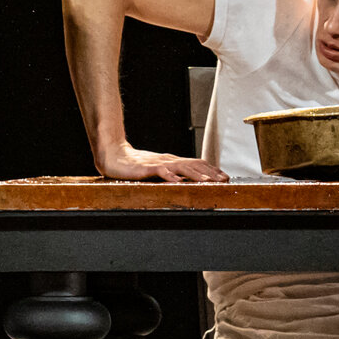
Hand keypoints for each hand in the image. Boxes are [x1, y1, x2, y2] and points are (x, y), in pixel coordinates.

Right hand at [99, 142, 226, 181]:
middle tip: (224, 180)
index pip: (197, 163)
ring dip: (196, 174)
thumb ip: (172, 173)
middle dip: (210, 172)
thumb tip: (187, 181)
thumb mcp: (158, 169)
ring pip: (181, 167)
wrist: (114, 156)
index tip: (225, 177)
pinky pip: (160, 171)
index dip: (212, 170)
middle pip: (194, 164)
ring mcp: (158, 163)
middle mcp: (169, 160)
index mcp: (173, 161)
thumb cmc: (135, 165)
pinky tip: (178, 182)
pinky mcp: (146, 167)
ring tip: (208, 181)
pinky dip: (170, 176)